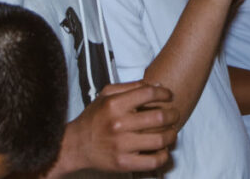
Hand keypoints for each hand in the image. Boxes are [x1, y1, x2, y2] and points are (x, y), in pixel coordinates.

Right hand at [53, 81, 178, 174]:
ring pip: (160, 139)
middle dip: (173, 114)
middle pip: (159, 117)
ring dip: (172, 134)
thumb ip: (131, 87)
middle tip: (174, 114)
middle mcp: (118, 124)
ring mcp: (121, 146)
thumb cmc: (94, 118)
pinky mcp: (124, 163)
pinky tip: (162, 149)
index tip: (169, 96)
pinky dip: (163, 155)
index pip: (148, 93)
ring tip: (171, 131)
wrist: (75, 145)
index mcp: (114, 105)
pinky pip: (153, 161)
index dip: (164, 93)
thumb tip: (157, 85)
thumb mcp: (106, 95)